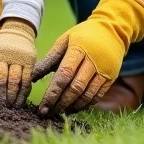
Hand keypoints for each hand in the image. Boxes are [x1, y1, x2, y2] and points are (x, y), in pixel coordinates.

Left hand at [0, 19, 36, 107]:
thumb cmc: (0, 48)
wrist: (17, 30)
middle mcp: (3, 56)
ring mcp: (17, 58)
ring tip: (10, 107)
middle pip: (1, 79)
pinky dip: (23, 93)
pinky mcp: (29, 61)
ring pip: (14, 81)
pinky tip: (20, 102)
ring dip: (12, 97)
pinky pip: (26, 80)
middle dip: (0, 96)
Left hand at [32, 0, 143, 114]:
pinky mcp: (110, 78)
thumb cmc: (82, 36)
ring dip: (72, 106)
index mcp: (78, 50)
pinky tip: (73, 108)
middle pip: (75, 88)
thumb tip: (31, 77)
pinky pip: (97, 96)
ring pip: (87, 95)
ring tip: (58, 112)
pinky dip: (84, 104)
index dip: (53, 92)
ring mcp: (103, 71)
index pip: (64, 74)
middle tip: (47, 113)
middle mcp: (92, 62)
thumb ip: (49, 59)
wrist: (112, 30)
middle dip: (60, 103)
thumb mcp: (64, 41)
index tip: (42, 105)